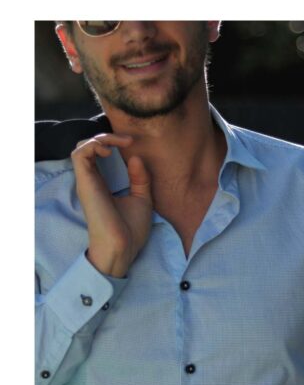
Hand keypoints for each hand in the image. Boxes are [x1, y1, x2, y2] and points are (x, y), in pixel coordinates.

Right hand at [71, 134, 152, 277]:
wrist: (123, 246)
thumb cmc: (131, 229)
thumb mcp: (142, 199)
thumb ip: (140, 179)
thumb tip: (136, 157)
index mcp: (104, 184)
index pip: (100, 155)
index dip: (113, 143)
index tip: (132, 143)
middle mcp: (93, 180)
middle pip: (89, 147)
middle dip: (107, 137)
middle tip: (128, 140)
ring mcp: (87, 181)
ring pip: (82, 147)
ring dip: (101, 139)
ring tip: (119, 143)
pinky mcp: (85, 183)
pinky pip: (79, 154)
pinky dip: (93, 146)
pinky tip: (109, 152)